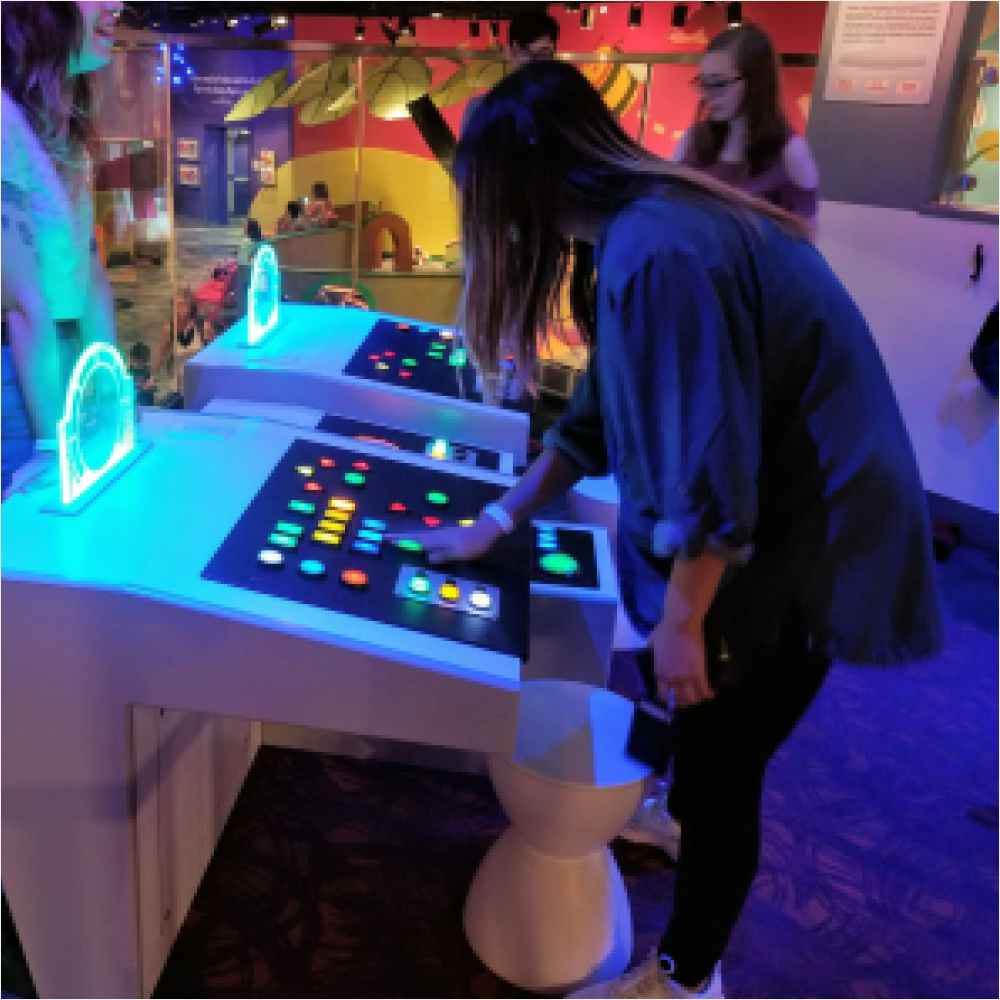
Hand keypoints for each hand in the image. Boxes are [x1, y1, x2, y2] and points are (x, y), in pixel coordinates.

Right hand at [387, 516, 502, 565]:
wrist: (485, 530)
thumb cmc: (473, 543)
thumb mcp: (458, 553)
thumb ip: (442, 555)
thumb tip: (428, 557)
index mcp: (437, 538)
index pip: (415, 539)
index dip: (401, 539)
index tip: (386, 538)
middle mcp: (436, 534)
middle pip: (415, 535)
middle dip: (401, 537)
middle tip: (386, 537)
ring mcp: (441, 533)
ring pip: (421, 536)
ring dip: (409, 537)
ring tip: (398, 539)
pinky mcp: (446, 534)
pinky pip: (428, 537)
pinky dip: (419, 538)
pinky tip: (420, 542)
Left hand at [650, 619, 713, 707]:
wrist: (680, 623)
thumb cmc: (665, 630)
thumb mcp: (651, 643)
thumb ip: (650, 653)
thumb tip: (648, 653)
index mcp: (659, 672)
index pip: (662, 695)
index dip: (669, 700)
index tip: (673, 699)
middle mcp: (671, 678)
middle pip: (678, 700)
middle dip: (683, 702)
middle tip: (688, 699)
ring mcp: (685, 676)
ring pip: (692, 698)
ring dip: (696, 699)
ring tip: (700, 697)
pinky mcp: (699, 671)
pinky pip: (704, 689)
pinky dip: (709, 694)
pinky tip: (712, 694)